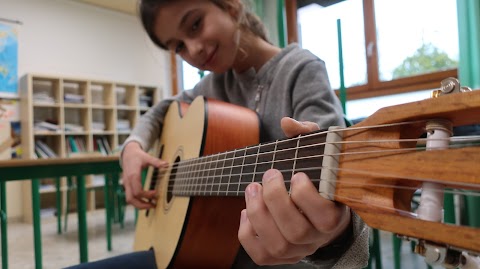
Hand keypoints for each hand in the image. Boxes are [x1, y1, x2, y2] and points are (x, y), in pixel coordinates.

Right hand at [121, 141, 166, 208]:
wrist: (128, 154)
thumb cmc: (137, 156)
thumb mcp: (147, 157)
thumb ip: (156, 162)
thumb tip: (166, 164)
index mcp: (133, 175)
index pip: (137, 191)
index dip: (147, 195)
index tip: (156, 193)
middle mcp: (127, 182)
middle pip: (131, 199)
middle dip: (142, 205)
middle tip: (153, 205)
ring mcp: (126, 184)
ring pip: (129, 200)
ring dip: (139, 205)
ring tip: (151, 205)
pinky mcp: (127, 186)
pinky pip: (130, 196)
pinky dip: (137, 201)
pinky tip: (147, 200)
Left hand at [238, 117, 350, 264]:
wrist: (320, 209)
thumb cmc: (318, 177)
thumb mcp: (319, 152)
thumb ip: (306, 134)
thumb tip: (287, 123)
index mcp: (334, 215)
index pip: (325, 217)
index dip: (306, 196)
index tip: (296, 173)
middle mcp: (317, 238)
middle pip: (295, 230)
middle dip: (275, 199)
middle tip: (268, 175)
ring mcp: (298, 250)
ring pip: (277, 244)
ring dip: (258, 214)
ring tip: (252, 189)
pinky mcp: (279, 256)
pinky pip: (261, 256)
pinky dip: (247, 234)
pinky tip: (246, 211)